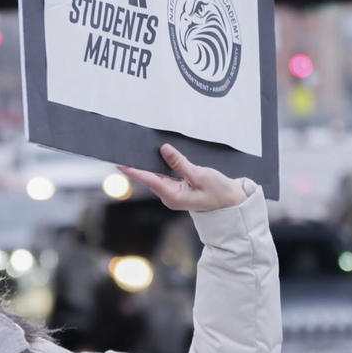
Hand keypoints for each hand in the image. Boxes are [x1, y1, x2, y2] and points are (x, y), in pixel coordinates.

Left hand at [117, 144, 249, 211]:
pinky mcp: (178, 189)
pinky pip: (164, 177)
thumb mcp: (200, 175)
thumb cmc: (219, 192)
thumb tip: (164, 149)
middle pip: (149, 178)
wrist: (231, 203)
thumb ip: (180, 163)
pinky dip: (158, 167)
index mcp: (173, 196)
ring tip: (135, 153)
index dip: (134, 170)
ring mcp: (173, 194)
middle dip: (137, 166)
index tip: (120, 163)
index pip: (149, 180)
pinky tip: (153, 159)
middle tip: (125, 152)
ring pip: (156, 177)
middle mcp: (169, 196)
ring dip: (147, 166)